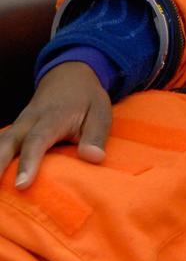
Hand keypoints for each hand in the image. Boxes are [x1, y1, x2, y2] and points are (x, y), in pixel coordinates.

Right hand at [0, 62, 111, 188]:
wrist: (69, 75)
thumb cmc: (87, 99)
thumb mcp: (100, 112)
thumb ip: (96, 135)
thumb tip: (93, 158)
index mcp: (53, 116)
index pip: (37, 140)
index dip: (29, 162)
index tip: (22, 185)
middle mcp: (30, 120)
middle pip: (8, 142)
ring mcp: (19, 125)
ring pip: (0, 143)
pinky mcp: (15, 131)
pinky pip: (0, 144)